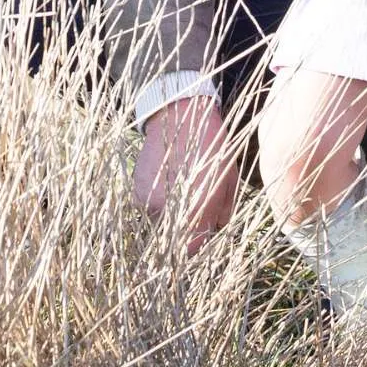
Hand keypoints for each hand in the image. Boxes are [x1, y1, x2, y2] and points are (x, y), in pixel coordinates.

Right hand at [133, 93, 239, 250]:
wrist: (180, 116)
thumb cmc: (212, 144)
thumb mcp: (229, 176)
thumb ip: (224, 211)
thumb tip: (217, 230)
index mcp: (198, 209)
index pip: (192, 250)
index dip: (197, 248)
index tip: (200, 239)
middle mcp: (171, 211)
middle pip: (174, 241)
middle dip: (184, 232)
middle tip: (191, 212)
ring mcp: (150, 203)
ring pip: (160, 225)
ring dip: (169, 217)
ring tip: (179, 192)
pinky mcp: (137, 194)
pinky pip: (148, 210)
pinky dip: (156, 204)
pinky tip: (167, 183)